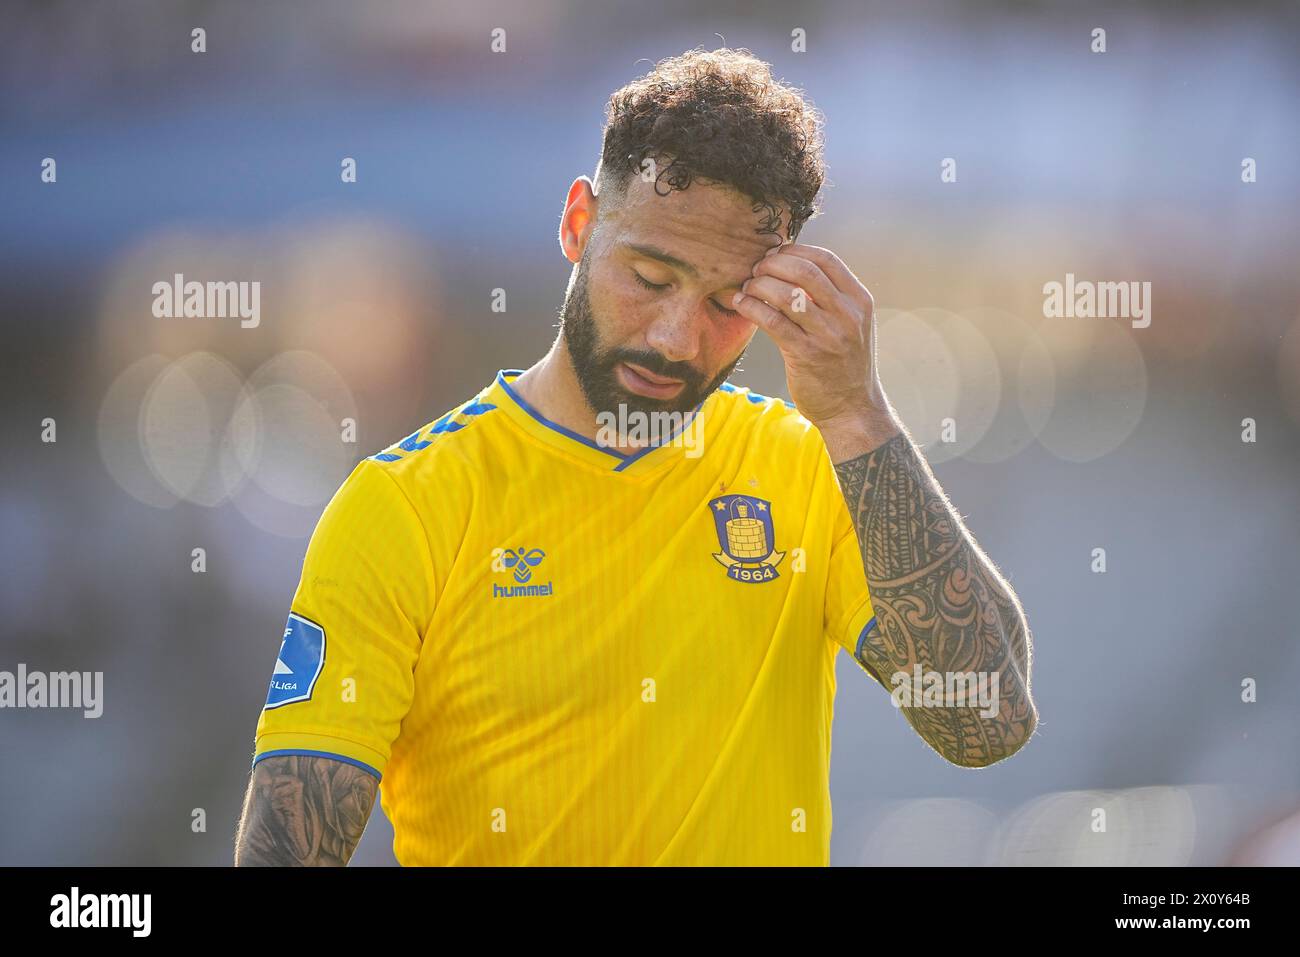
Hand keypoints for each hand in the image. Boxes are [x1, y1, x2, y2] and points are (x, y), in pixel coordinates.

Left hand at [732, 242, 900, 452]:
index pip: (826, 259)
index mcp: (859, 301)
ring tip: (746, 288)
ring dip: (759, 285)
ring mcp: (828, 335)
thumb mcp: (851, 325)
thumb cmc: (845, 364)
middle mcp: (847, 315)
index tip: (775, 254)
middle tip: (756, 270)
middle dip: (773, 264)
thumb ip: (830, 298)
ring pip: (786, 294)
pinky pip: (773, 321)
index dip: (795, 250)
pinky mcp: (806, 355)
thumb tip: (790, 268)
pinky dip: (752, 307)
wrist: (853, 409)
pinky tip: (741, 304)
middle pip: (804, 270)